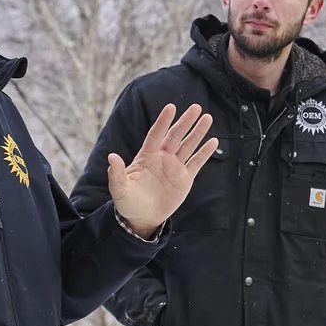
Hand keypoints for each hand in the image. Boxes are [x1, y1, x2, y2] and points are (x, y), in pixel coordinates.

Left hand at [105, 103, 219, 235]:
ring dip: (198, 132)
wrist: (143, 218)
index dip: (163, 121)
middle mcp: (162, 158)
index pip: (156, 135)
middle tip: (196, 107)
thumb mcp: (119, 188)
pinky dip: (205, 152)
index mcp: (147, 156)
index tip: (171, 107)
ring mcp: (175, 167)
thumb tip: (112, 157)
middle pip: (176, 136)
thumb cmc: (128, 202)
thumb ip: (116, 173)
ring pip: (188, 145)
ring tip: (207, 118)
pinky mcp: (185, 178)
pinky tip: (213, 141)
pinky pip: (197, 162)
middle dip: (186, 122)